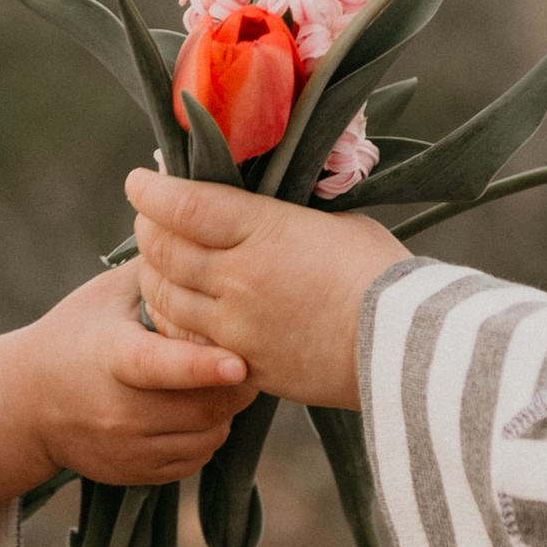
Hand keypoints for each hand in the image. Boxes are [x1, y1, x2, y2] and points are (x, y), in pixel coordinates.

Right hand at [0, 261, 245, 502]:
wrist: (27, 404)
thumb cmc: (76, 335)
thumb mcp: (108, 295)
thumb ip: (160, 273)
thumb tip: (212, 244)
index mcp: (113, 357)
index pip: (160, 366)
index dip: (203, 366)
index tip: (240, 363)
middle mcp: (121, 411)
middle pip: (205, 405)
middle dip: (235, 382)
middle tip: (242, 357)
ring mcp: (130, 448)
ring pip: (210, 435)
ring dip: (224, 408)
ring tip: (214, 382)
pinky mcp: (138, 473)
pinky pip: (198, 458)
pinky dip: (207, 434)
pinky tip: (193, 408)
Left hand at [123, 173, 402, 407]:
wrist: (406, 348)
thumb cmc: (382, 275)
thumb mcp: (336, 221)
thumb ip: (286, 214)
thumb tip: (262, 198)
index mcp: (263, 231)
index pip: (184, 204)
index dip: (152, 190)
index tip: (139, 181)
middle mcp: (238, 278)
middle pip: (163, 249)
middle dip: (147, 227)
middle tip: (148, 216)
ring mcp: (236, 327)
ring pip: (165, 297)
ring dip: (152, 274)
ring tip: (156, 261)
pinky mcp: (244, 365)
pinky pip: (186, 342)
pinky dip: (171, 320)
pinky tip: (177, 309)